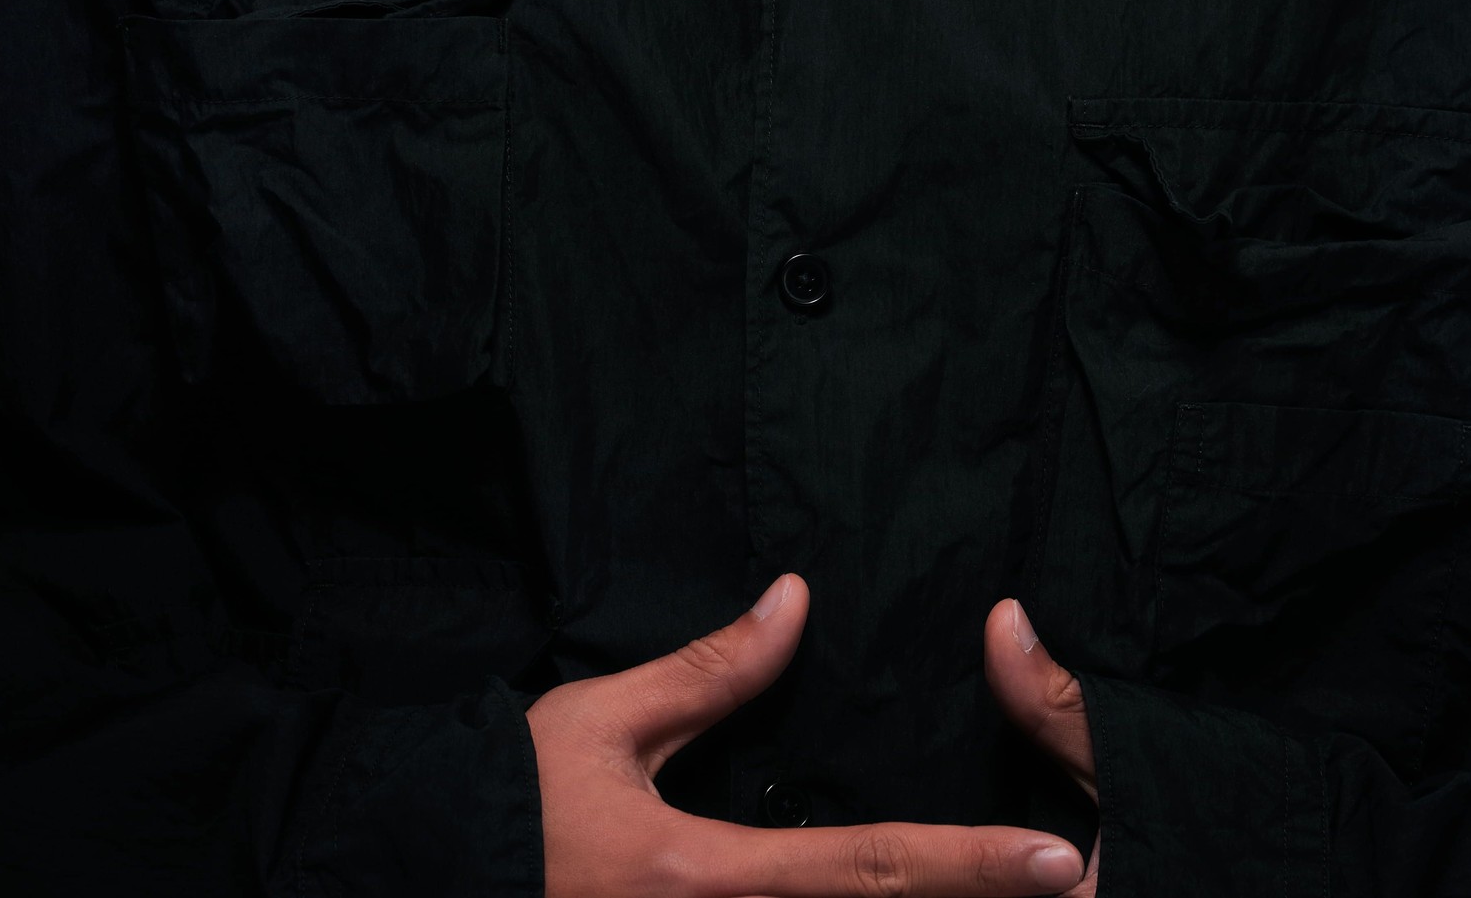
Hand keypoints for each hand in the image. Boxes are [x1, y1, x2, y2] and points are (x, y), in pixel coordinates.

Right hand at [527, 574, 1086, 897]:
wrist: (415, 873)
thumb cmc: (505, 803)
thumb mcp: (603, 723)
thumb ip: (712, 672)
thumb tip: (798, 603)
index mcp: (707, 878)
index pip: (867, 866)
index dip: (969, 865)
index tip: (1053, 859)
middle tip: (1055, 889)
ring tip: (995, 895)